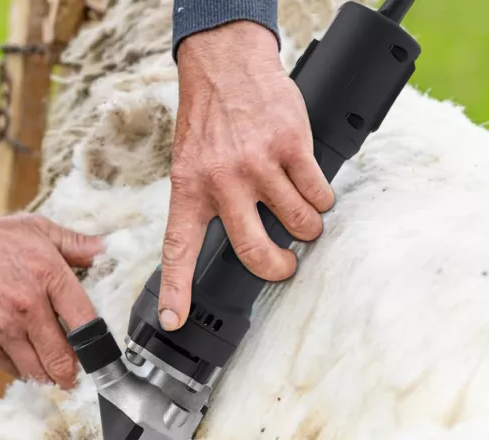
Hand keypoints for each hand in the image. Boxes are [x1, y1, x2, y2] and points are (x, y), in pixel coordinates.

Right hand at [0, 213, 102, 387]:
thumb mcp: (38, 231)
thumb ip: (78, 244)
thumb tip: (109, 250)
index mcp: (47, 278)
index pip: (87, 323)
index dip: (99, 343)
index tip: (103, 352)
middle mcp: (27, 310)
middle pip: (64, 361)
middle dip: (77, 372)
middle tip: (82, 370)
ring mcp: (3, 332)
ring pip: (39, 374)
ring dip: (52, 376)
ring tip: (59, 369)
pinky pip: (14, 371)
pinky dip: (26, 370)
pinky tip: (31, 357)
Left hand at [158, 21, 333, 330]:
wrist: (226, 64)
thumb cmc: (208, 122)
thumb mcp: (188, 167)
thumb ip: (202, 206)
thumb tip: (225, 248)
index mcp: (189, 192)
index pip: (178, 250)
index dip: (176, 291)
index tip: (173, 320)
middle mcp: (221, 183)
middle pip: (256, 252)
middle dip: (278, 268)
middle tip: (284, 264)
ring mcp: (257, 165)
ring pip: (300, 224)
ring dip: (306, 226)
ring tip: (298, 212)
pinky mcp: (290, 146)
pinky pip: (319, 193)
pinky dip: (320, 196)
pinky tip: (309, 185)